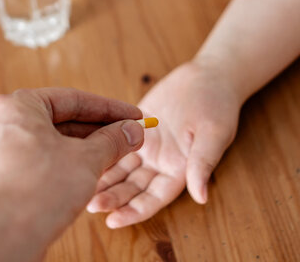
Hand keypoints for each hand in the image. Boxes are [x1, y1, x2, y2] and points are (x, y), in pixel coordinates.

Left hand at [0, 88, 143, 259]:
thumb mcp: (87, 160)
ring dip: (79, 151)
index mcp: (16, 106)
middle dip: (96, 132)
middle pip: (58, 121)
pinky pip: (32, 164)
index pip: (72, 100)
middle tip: (125, 139)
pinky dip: (58, 167)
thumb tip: (132, 131)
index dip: (110, 109)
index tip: (133, 117)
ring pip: (45, 145)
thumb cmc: (37, 191)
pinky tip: (82, 179)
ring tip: (110, 160)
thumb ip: (112, 141)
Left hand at [87, 60, 241, 227]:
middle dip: (112, 196)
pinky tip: (82, 154)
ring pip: (119, 167)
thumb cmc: (218, 106)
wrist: (209, 77)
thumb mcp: (214, 134)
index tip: (112, 221)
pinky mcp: (134, 125)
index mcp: (179, 170)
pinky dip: (100, 148)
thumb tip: (201, 197)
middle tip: (90, 203)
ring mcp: (145, 145)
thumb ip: (203, 163)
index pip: (154, 198)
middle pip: (132, 187)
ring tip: (81, 183)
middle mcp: (159, 162)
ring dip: (102, 177)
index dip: (134, 211)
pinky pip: (113, 140)